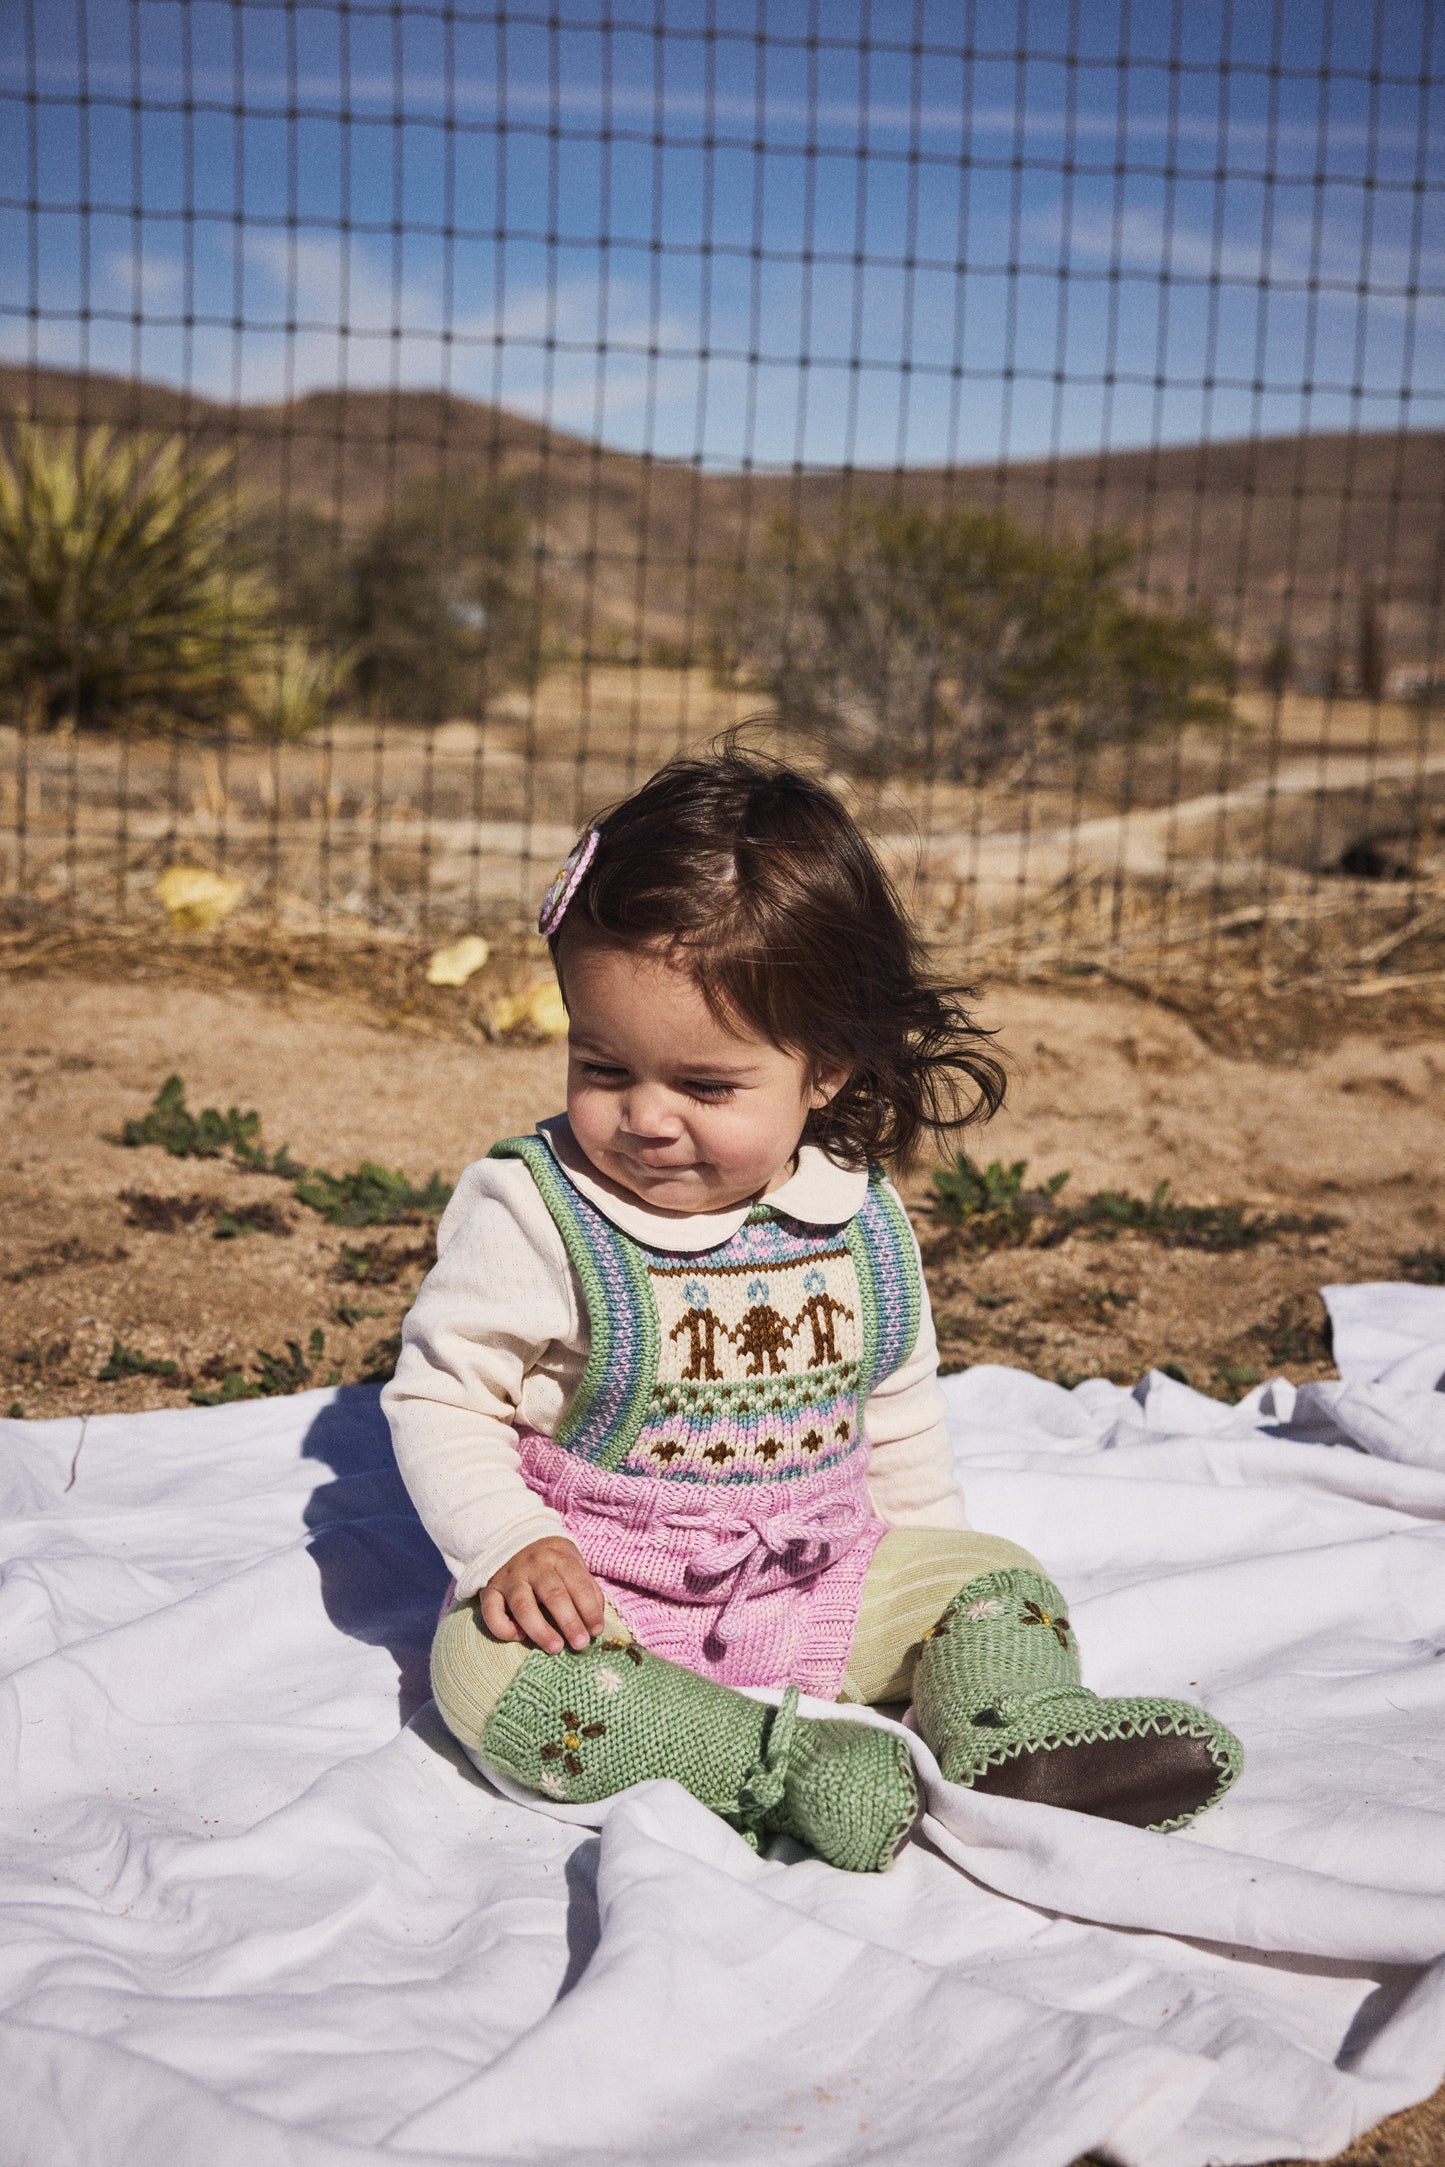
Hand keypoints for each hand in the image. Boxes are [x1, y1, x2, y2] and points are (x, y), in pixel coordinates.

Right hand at [481, 1537, 605, 1653]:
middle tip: (580, 1644)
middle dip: (569, 1622)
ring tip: (555, 1647)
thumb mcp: (572, 1563)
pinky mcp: (490, 1590)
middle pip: (553, 1595)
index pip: (578, 1584)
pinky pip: (491, 1612)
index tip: (596, 1631)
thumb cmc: (550, 1560)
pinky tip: (518, 1636)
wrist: (512, 1536)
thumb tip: (596, 1621)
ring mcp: (510, 1578)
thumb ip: (586, 1588)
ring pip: (523, 1606)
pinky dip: (503, 1628)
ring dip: (540, 1630)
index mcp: (559, 1557)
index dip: (589, 1610)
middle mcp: (533, 1566)